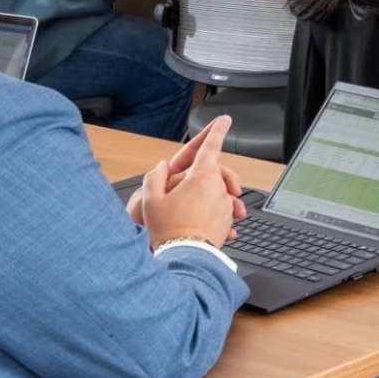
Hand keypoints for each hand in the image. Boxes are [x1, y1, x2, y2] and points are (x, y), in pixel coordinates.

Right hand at [135, 117, 242, 249]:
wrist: (185, 258)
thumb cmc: (167, 229)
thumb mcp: (151, 200)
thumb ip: (154, 178)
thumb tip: (161, 167)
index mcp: (201, 178)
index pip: (210, 147)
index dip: (217, 130)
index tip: (224, 120)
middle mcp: (218, 189)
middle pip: (217, 171)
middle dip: (204, 172)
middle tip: (195, 181)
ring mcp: (225, 206)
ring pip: (219, 191)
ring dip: (208, 194)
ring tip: (190, 209)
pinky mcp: (227, 221)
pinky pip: (222, 210)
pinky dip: (212, 211)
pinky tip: (198, 222)